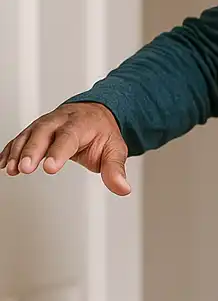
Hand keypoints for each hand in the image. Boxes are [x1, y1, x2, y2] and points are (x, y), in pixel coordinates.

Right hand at [0, 101, 130, 195]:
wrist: (95, 113)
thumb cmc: (103, 132)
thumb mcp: (115, 149)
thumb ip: (116, 169)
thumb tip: (123, 188)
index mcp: (81, 123)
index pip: (68, 137)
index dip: (58, 151)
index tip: (50, 167)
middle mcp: (60, 120)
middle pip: (43, 132)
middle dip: (32, 150)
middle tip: (25, 167)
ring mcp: (46, 124)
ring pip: (28, 134)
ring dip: (17, 151)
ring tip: (12, 169)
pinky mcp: (35, 130)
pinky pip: (20, 138)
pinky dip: (10, 150)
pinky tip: (4, 163)